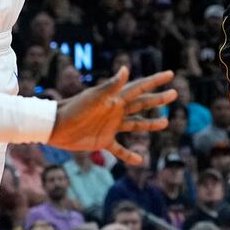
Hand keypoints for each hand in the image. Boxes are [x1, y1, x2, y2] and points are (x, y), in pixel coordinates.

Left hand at [48, 67, 172, 163]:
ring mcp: (111, 126)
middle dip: (158, 99)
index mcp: (115, 98)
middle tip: (174, 93)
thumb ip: (111, 85)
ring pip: (136, 124)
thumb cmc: (74, 108)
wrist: (55, 126)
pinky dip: (128, 155)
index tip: (169, 74)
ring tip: (165, 123)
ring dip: (150, 124)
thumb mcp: (94, 97)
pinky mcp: (103, 141)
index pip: (140, 87)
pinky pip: (119, 149)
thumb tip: (126, 69)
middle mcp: (116, 111)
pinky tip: (139, 160)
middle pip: (142, 104)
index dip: (155, 81)